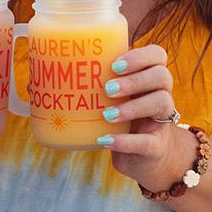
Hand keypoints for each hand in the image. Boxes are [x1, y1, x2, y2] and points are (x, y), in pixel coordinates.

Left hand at [97, 45, 193, 190]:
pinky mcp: (157, 146)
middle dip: (134, 80)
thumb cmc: (120, 118)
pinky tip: (105, 140)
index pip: (157, 54)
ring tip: (107, 115)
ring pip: (161, 102)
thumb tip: (49, 66)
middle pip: (162, 76)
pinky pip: (147, 141)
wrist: (141, 156)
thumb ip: (93, 81)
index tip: (115, 65)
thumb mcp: (111, 97)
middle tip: (108, 89)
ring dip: (132, 107)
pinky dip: (125, 141)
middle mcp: (161, 94)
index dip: (140, 56)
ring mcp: (161, 120)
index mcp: (149, 77)